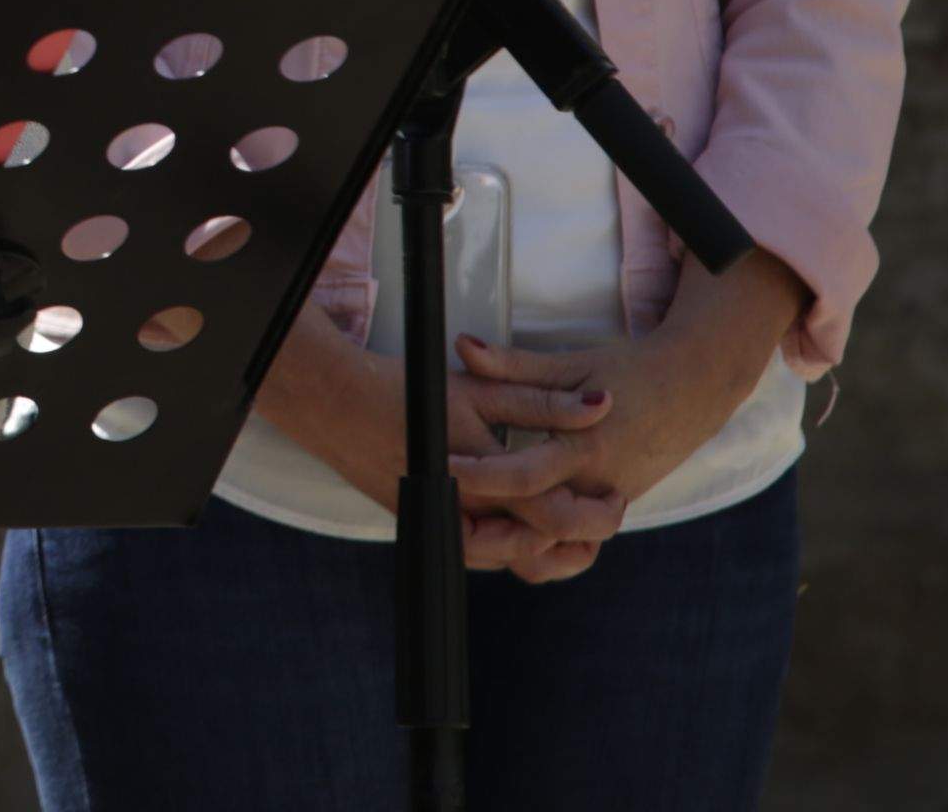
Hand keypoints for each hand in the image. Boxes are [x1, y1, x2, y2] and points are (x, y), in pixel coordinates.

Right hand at [247, 307, 617, 576]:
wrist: (331, 402)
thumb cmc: (403, 392)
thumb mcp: (479, 390)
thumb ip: (541, 402)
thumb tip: (602, 407)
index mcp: (479, 483)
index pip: (552, 518)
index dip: (592, 514)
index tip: (616, 497)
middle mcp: (457, 517)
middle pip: (532, 554)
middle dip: (573, 544)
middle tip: (603, 518)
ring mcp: (435, 526)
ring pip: (502, 558)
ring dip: (539, 546)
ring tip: (571, 525)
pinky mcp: (420, 525)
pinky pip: (473, 549)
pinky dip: (503, 540)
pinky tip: (517, 517)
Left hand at [447, 248, 807, 550]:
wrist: (697, 389)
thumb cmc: (632, 370)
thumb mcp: (572, 363)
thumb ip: (514, 364)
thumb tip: (463, 345)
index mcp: (585, 447)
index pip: (525, 476)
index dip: (480, 477)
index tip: (441, 468)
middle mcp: (599, 484)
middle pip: (540, 525)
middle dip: (492, 524)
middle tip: (445, 507)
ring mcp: (611, 501)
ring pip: (559, 544)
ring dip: (516, 540)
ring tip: (466, 520)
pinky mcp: (617, 506)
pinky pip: (577, 538)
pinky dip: (544, 541)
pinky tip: (506, 524)